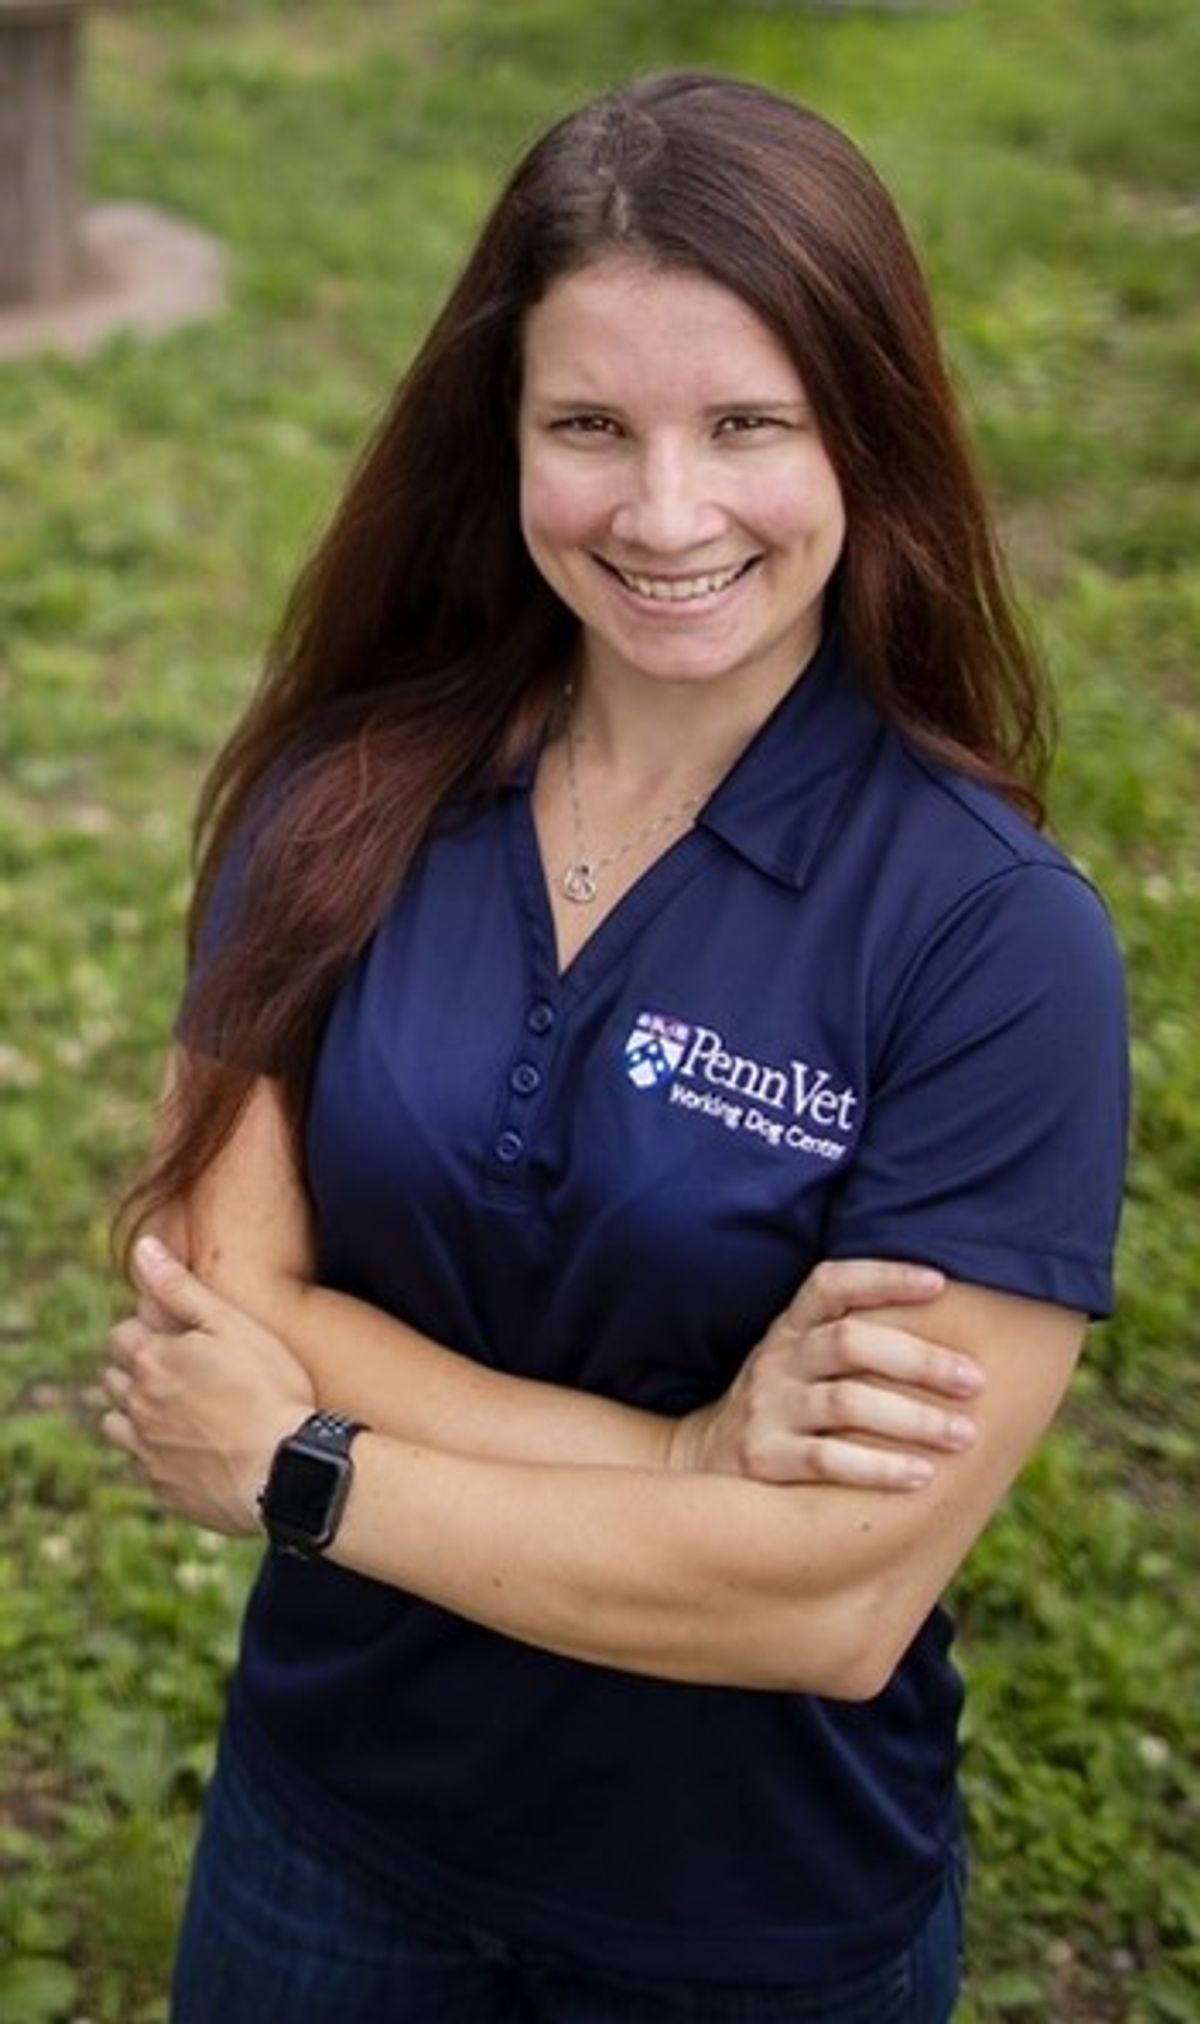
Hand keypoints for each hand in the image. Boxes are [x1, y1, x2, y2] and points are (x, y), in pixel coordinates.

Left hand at [101, 1236, 313, 1533]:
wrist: (285, 1470)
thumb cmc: (268, 1389)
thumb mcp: (231, 1325)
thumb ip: (180, 1288)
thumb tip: (142, 1248)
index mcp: (151, 1361)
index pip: (121, 1336)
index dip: (147, 1332)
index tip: (179, 1337)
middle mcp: (137, 1405)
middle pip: (114, 1378)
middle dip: (136, 1369)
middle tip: (182, 1370)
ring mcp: (146, 1451)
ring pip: (117, 1424)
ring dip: (136, 1412)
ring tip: (178, 1410)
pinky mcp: (162, 1488)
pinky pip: (143, 1465)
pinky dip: (157, 1453)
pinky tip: (194, 1449)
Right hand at [669, 1260, 983, 1489]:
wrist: (705, 1460)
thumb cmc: (785, 1406)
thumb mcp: (801, 1360)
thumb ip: (855, 1341)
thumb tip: (957, 1325)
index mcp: (792, 1328)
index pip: (832, 1284)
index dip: (884, 1277)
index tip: (940, 1283)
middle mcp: (777, 1360)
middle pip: (850, 1343)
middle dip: (920, 1360)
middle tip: (975, 1381)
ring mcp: (767, 1408)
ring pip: (844, 1403)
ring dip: (912, 1418)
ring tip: (963, 1435)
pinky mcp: (762, 1458)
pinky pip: (825, 1460)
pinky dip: (878, 1467)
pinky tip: (921, 1475)